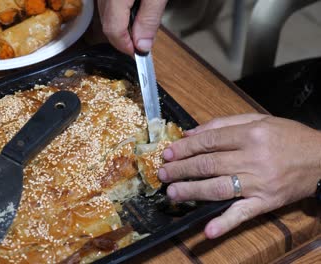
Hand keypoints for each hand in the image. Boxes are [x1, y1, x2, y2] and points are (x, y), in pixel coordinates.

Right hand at [97, 0, 167, 54]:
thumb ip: (149, 19)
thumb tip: (142, 45)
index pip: (113, 31)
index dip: (127, 47)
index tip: (141, 53)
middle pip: (108, 26)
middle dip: (125, 39)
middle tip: (144, 43)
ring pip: (107, 17)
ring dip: (123, 27)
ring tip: (143, 25)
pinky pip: (109, 7)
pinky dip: (121, 14)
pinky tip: (136, 10)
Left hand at [158, 114, 320, 238]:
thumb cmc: (288, 137)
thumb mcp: (258, 120)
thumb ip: (222, 124)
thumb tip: (190, 133)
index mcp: (250, 134)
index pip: (209, 142)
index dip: (185, 148)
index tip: (168, 153)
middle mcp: (253, 158)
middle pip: (209, 164)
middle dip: (182, 169)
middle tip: (163, 174)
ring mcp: (259, 182)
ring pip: (218, 187)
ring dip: (192, 191)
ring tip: (173, 193)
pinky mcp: (266, 202)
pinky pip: (243, 213)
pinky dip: (225, 222)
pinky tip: (208, 230)